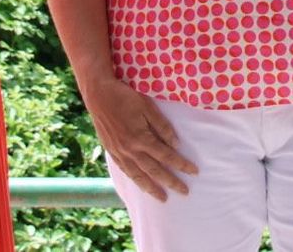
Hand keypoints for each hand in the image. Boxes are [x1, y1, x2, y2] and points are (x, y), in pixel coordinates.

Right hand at [80, 78, 196, 201]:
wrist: (98, 95)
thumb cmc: (125, 97)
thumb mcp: (147, 106)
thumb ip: (162, 126)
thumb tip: (176, 144)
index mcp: (141, 138)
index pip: (166, 156)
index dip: (181, 164)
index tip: (194, 172)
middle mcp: (130, 150)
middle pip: (154, 170)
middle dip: (171, 182)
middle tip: (184, 192)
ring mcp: (119, 153)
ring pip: (138, 175)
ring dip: (152, 188)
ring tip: (163, 198)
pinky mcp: (111, 152)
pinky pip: (125, 171)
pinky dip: (135, 180)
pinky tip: (141, 185)